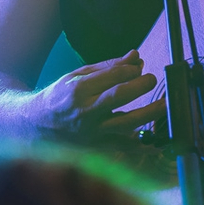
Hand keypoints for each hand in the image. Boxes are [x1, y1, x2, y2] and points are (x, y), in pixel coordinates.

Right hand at [37, 49, 164, 146]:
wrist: (37, 127)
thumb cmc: (60, 97)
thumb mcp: (79, 75)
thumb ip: (109, 66)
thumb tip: (136, 56)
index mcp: (79, 90)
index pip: (110, 77)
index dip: (129, 70)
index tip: (140, 66)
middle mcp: (86, 112)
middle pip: (118, 97)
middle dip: (140, 86)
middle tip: (153, 79)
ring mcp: (92, 133)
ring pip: (126, 124)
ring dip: (149, 114)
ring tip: (166, 104)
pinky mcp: (98, 148)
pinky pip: (125, 147)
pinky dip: (143, 144)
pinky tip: (159, 138)